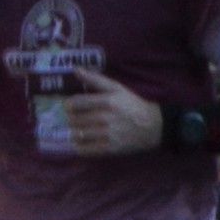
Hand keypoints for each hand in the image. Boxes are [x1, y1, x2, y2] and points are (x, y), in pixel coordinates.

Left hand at [29, 73, 165, 158]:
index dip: (68, 105)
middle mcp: (106, 118)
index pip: (77, 103)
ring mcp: (107, 135)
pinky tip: (82, 142)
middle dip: (72, 118)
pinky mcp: (109, 149)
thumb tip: (75, 69)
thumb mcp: (116, 88)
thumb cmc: (131, 104)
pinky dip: (79, 146)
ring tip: (79, 129)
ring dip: (74, 132)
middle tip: (75, 118)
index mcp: (107, 101)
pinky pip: (85, 150)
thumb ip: (95, 79)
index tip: (70, 106)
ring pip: (78, 134)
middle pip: (75, 119)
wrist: (152, 126)